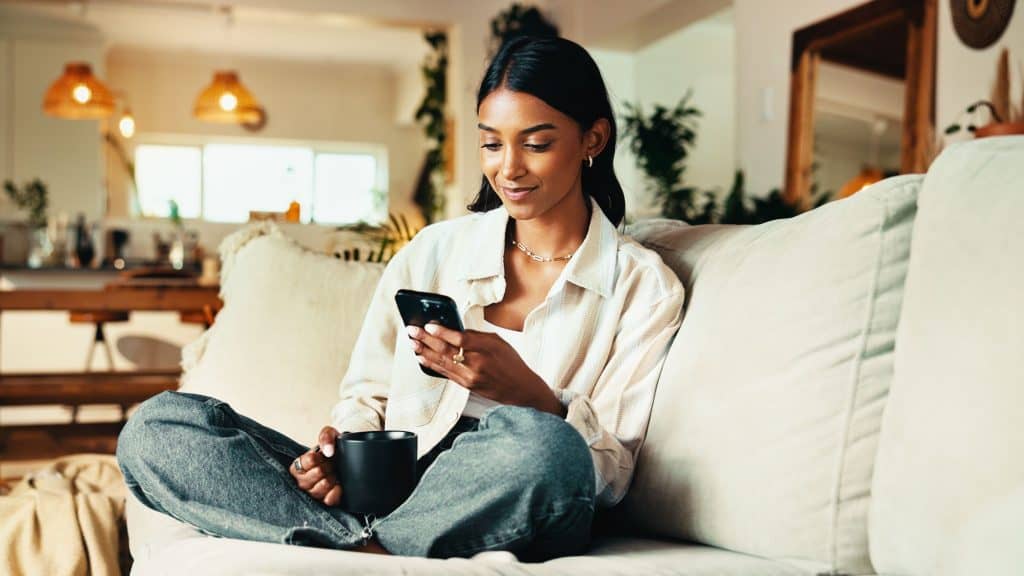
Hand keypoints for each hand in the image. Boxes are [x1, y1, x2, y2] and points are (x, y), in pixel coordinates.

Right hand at [289, 425, 342, 506]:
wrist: (343, 459)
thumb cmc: (331, 449)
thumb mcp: (329, 435)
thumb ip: (326, 437)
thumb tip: (328, 451)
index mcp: (297, 466)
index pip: (310, 460)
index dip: (321, 457)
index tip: (323, 456)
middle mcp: (301, 482)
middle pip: (318, 472)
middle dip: (328, 466)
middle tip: (330, 464)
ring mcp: (312, 494)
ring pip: (323, 487)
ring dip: (332, 478)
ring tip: (333, 473)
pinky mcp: (323, 502)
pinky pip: (329, 500)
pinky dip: (336, 491)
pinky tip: (338, 485)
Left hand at [406, 323, 564, 416]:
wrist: (520, 388)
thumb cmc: (511, 362)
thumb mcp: (498, 342)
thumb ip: (476, 336)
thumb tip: (454, 329)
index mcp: (487, 349)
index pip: (461, 340)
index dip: (442, 332)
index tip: (428, 326)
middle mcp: (477, 364)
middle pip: (447, 350)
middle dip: (426, 340)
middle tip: (412, 331)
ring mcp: (470, 377)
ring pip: (442, 362)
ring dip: (424, 352)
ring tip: (412, 343)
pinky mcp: (466, 385)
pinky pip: (445, 373)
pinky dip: (432, 365)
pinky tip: (422, 358)